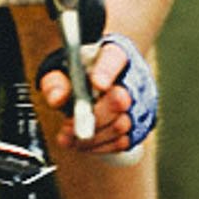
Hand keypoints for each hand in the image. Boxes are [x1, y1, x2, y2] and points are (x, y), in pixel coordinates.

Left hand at [37, 35, 157, 153]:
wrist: (103, 77)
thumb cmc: (84, 72)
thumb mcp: (65, 70)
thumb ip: (57, 81)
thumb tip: (57, 99)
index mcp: (115, 52)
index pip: (114, 57)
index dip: (106, 71)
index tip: (97, 83)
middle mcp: (134, 77)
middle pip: (121, 99)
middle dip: (92, 117)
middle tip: (68, 124)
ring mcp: (141, 103)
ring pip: (121, 125)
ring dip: (93, 136)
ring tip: (70, 135)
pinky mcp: (141, 126)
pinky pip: (123, 142)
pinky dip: (100, 146)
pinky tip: (82, 143)